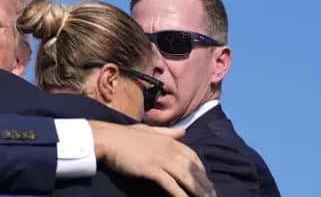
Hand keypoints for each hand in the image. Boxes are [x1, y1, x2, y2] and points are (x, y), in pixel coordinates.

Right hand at [90, 121, 214, 196]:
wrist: (107, 139)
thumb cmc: (124, 136)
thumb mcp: (148, 130)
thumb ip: (167, 132)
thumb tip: (184, 131)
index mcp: (169, 139)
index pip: (192, 155)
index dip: (201, 170)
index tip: (206, 181)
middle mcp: (168, 148)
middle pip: (193, 168)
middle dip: (205, 184)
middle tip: (212, 196)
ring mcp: (161, 159)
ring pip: (186, 178)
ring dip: (198, 191)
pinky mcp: (152, 169)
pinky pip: (171, 185)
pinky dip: (181, 195)